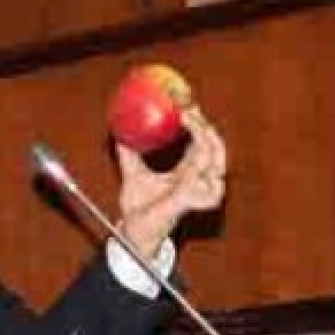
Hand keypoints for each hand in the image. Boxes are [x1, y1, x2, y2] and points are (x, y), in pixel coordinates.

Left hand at [115, 106, 227, 257]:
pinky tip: (196, 153)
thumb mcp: (133, 173)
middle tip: (188, 110)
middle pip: (215, 147)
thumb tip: (118, 130)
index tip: (188, 103)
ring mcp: (198, 192)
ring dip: (206, 138)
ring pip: (216, 160)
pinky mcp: (192, 202)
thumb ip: (129, 153)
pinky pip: (207, 185)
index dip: (199, 122)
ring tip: (191, 122)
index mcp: (188, 171)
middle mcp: (198, 180)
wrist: (135, 231)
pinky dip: (202, 170)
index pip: (202, 142)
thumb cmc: (139, 206)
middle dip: (205, 126)